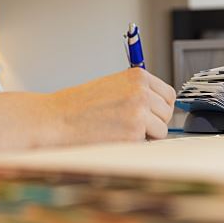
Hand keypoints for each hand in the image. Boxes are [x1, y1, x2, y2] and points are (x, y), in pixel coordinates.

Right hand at [49, 68, 176, 143]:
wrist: (55, 119)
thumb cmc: (77, 106)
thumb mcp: (112, 86)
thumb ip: (135, 92)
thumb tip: (157, 107)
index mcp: (137, 76)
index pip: (168, 94)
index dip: (159, 108)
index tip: (150, 114)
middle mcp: (141, 92)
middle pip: (167, 113)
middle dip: (154, 123)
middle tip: (131, 126)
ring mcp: (139, 113)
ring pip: (161, 131)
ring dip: (146, 136)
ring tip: (120, 132)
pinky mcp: (133, 134)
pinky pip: (146, 145)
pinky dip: (134, 146)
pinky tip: (114, 139)